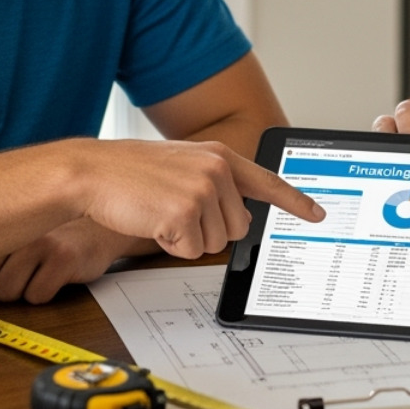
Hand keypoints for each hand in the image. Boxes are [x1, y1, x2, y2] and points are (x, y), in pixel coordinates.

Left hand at [0, 218, 133, 303]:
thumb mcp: (18, 237)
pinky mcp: (65, 258)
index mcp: (1, 220)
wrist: (104, 223)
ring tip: (39, 272)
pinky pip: (37, 296)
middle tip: (21, 273)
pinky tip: (56, 276)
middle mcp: (18, 228)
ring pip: (6, 293)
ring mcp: (41, 242)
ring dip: (21, 292)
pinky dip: (45, 294)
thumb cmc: (57, 232)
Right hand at [81, 139, 324, 259]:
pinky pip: (191, 251)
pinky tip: (153, 221)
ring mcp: (203, 191)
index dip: (296, 202)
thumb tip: (240, 217)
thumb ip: (216, 184)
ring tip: (161, 212)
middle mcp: (217, 171)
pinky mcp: (185, 213)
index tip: (318, 215)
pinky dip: (171, 245)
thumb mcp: (181, 167)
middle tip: (176, 211)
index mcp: (219, 157)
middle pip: (238, 228)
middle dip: (208, 230)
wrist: (91, 172)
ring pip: (215, 243)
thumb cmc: (130, 173)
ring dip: (188, 238)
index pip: (268, 182)